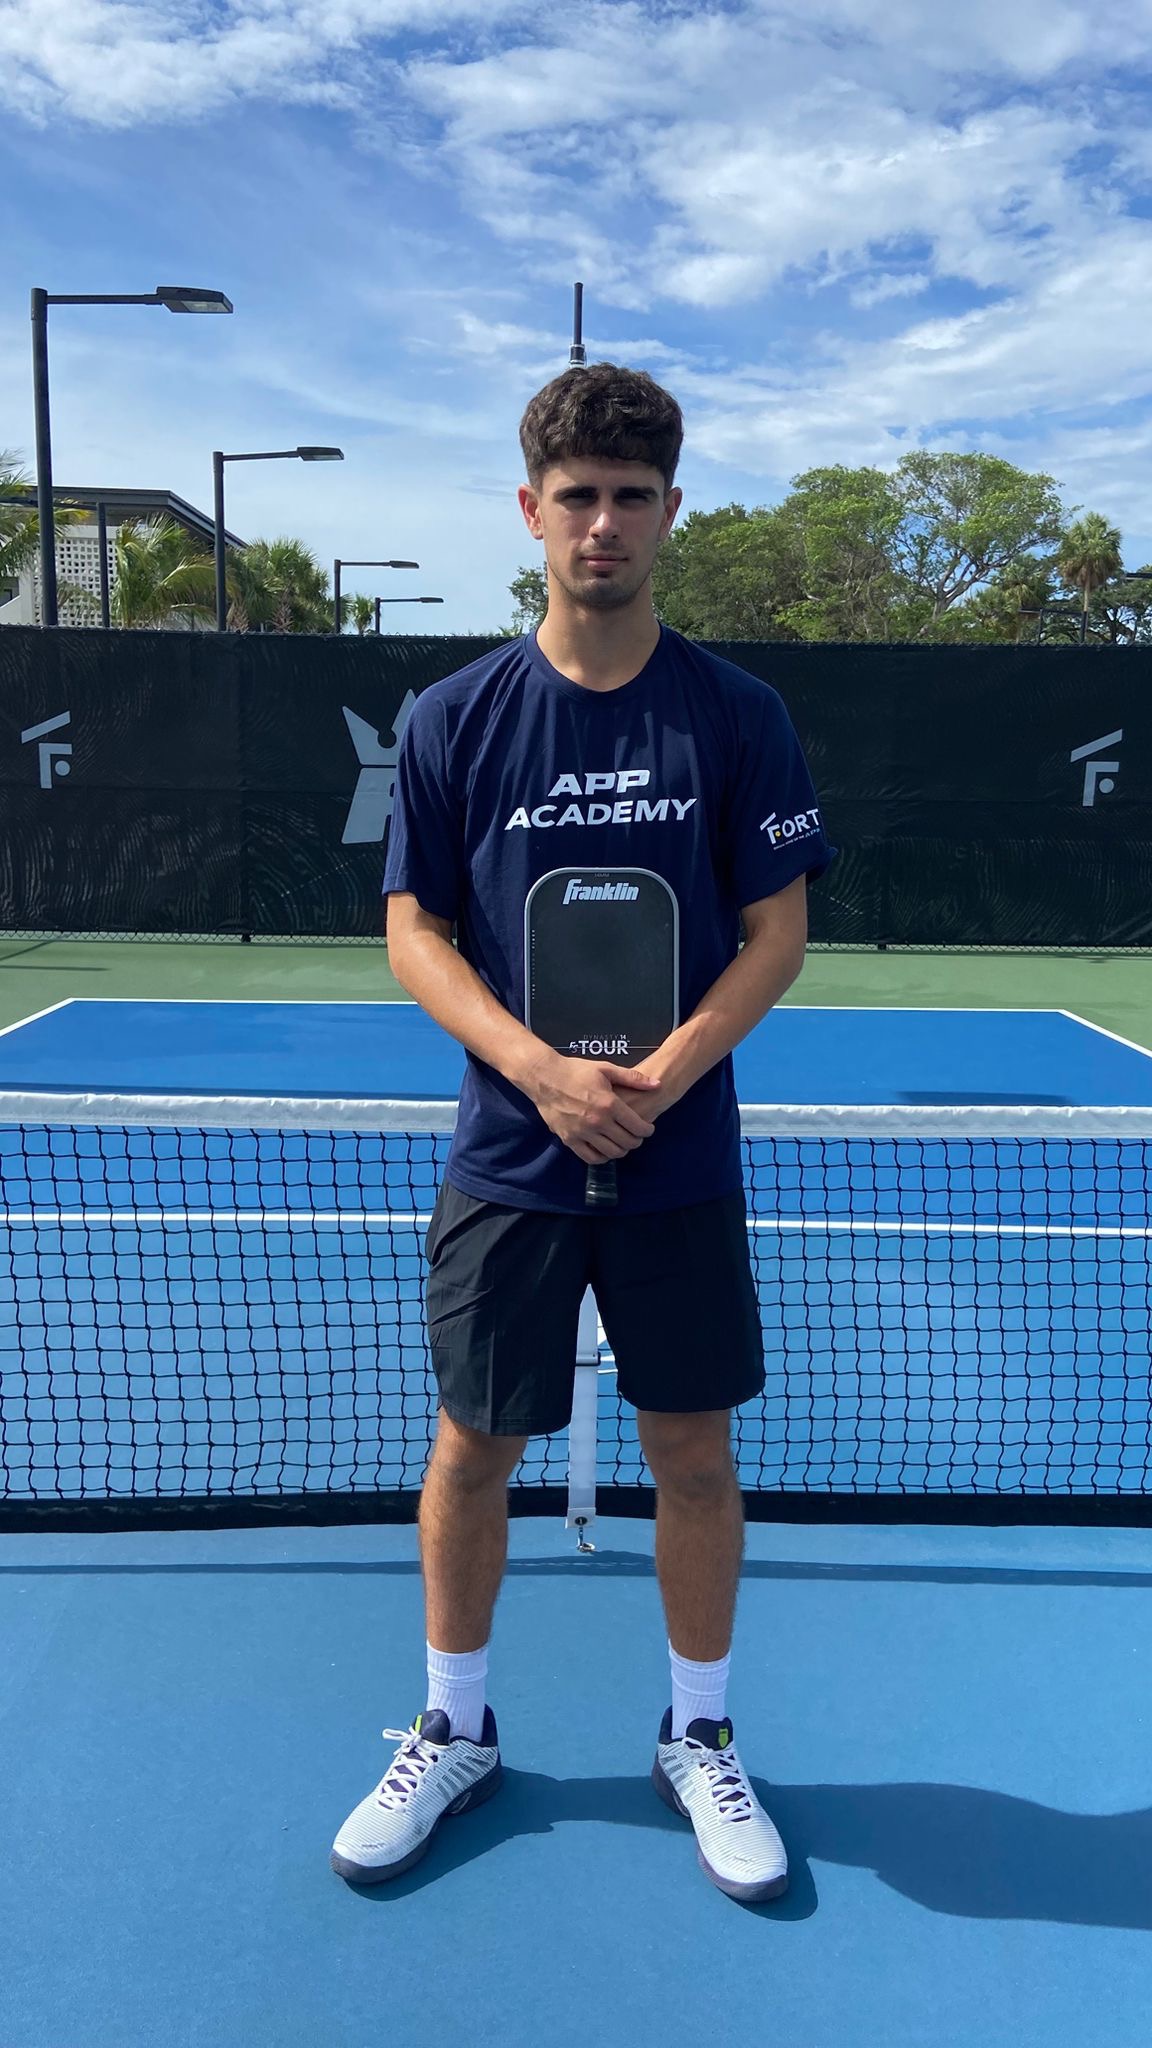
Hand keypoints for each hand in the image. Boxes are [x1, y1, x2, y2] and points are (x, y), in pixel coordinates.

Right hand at [523, 1052, 660, 1165]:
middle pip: (627, 1142)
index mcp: (609, 1104)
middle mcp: (597, 1121)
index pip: (638, 1126)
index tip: (648, 1129)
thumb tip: (657, 1084)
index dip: (647, 1130)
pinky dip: (602, 1157)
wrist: (544, 1077)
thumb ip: (633, 1078)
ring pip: (611, 1153)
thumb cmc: (576, 1071)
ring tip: (622, 1143)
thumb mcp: (606, 1069)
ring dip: (621, 1150)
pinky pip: (590, 1158)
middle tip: (636, 1136)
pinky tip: (605, 1150)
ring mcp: (582, 1133)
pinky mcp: (569, 1139)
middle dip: (636, 1141)